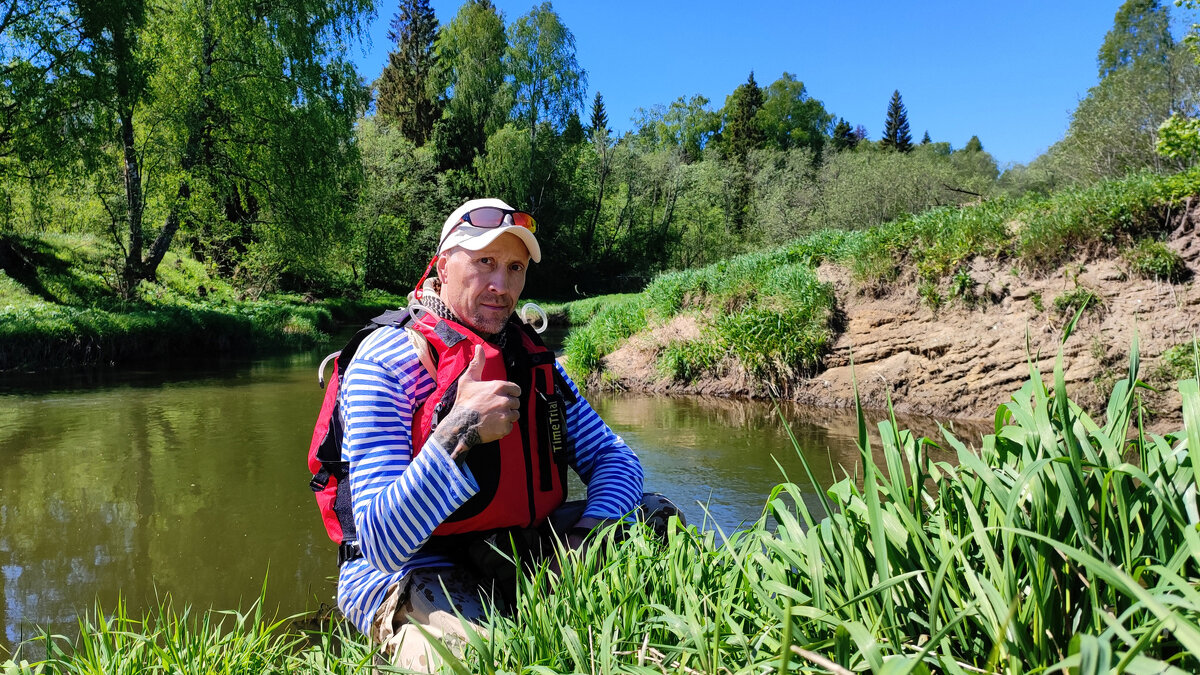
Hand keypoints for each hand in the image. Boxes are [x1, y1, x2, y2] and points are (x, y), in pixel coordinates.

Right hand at [433, 344, 521, 460]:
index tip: (499, 398)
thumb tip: (479, 347)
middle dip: (507, 406)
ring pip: (514, 415)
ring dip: (506, 417)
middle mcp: (505, 400)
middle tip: (493, 409)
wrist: (459, 426)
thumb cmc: (464, 402)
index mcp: (499, 387)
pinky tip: (492, 426)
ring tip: (492, 417)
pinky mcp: (504, 428)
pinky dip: (503, 428)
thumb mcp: (468, 380)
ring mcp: (505, 414)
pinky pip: (510, 427)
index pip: (516, 390)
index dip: (509, 394)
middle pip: (516, 403)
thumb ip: (477, 363)